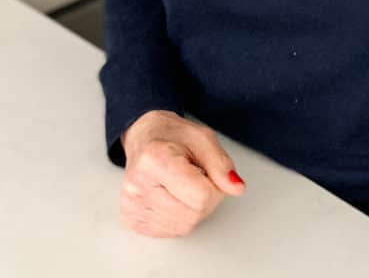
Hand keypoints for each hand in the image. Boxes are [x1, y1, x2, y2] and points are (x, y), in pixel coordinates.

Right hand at [119, 110, 245, 236]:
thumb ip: (222, 164)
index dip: (214, 185)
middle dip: (204, 198)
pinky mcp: (132, 219)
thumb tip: (236, 188)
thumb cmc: (172, 136)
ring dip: (193, 209)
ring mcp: (132, 205)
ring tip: (182, 185)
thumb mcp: (203, 138)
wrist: (145, 138)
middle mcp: (137, 185)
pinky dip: (179, 217)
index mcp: (154, 159)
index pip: (201, 195)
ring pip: (184, 226)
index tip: (205, 170)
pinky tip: (171, 196)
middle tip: (194, 176)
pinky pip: (171, 232)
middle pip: (193, 214)